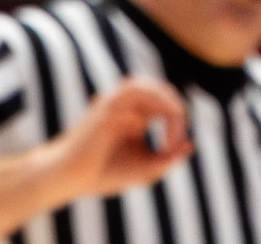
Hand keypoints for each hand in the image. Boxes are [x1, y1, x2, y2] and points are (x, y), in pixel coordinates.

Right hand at [41, 76, 189, 202]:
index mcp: (133, 117)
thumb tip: (190, 144)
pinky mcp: (105, 110)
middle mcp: (122, 107)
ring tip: (173, 127)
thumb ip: (169, 158)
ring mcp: (111, 106)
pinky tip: (160, 135)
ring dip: (165, 101)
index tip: (175, 149)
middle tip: (176, 138)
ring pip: (141, 84)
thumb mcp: (146, 169)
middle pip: (156, 88)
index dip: (179, 122)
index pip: (163, 103)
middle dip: (176, 108)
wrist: (70, 177)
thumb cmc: (105, 173)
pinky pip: (130, 92)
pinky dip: (156, 107)